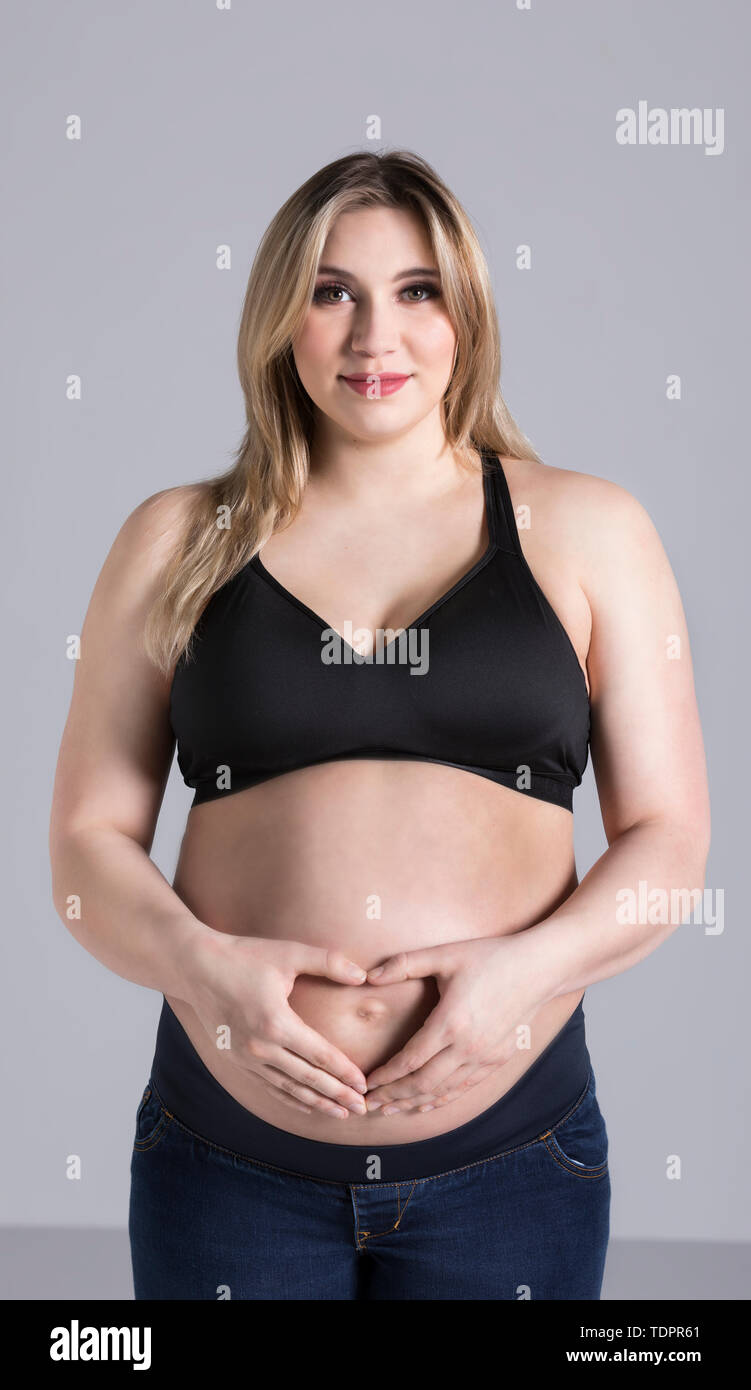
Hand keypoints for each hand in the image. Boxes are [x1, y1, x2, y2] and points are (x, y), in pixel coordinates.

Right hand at [183, 931, 369, 1117]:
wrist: (196, 966)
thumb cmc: (244, 956)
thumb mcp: (289, 953)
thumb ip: (328, 962)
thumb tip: (363, 976)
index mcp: (276, 1022)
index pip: (320, 1055)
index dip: (345, 1073)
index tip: (365, 1086)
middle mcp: (260, 1047)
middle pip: (307, 1079)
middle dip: (337, 1095)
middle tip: (362, 1109)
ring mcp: (245, 1057)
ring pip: (288, 1088)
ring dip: (316, 1103)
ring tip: (340, 1113)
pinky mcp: (235, 1059)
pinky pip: (268, 1085)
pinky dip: (290, 1098)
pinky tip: (306, 1105)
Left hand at [363, 935, 549, 1113]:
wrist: (538, 968)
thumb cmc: (489, 956)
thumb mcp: (445, 954)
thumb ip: (404, 964)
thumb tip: (368, 976)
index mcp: (451, 1022)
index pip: (410, 1060)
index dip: (386, 1075)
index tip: (367, 1083)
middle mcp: (468, 1047)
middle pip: (423, 1083)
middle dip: (394, 1096)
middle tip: (371, 1104)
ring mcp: (485, 1057)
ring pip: (444, 1092)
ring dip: (415, 1102)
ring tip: (392, 1109)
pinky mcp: (498, 1060)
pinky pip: (465, 1088)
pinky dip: (442, 1099)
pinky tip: (427, 1103)